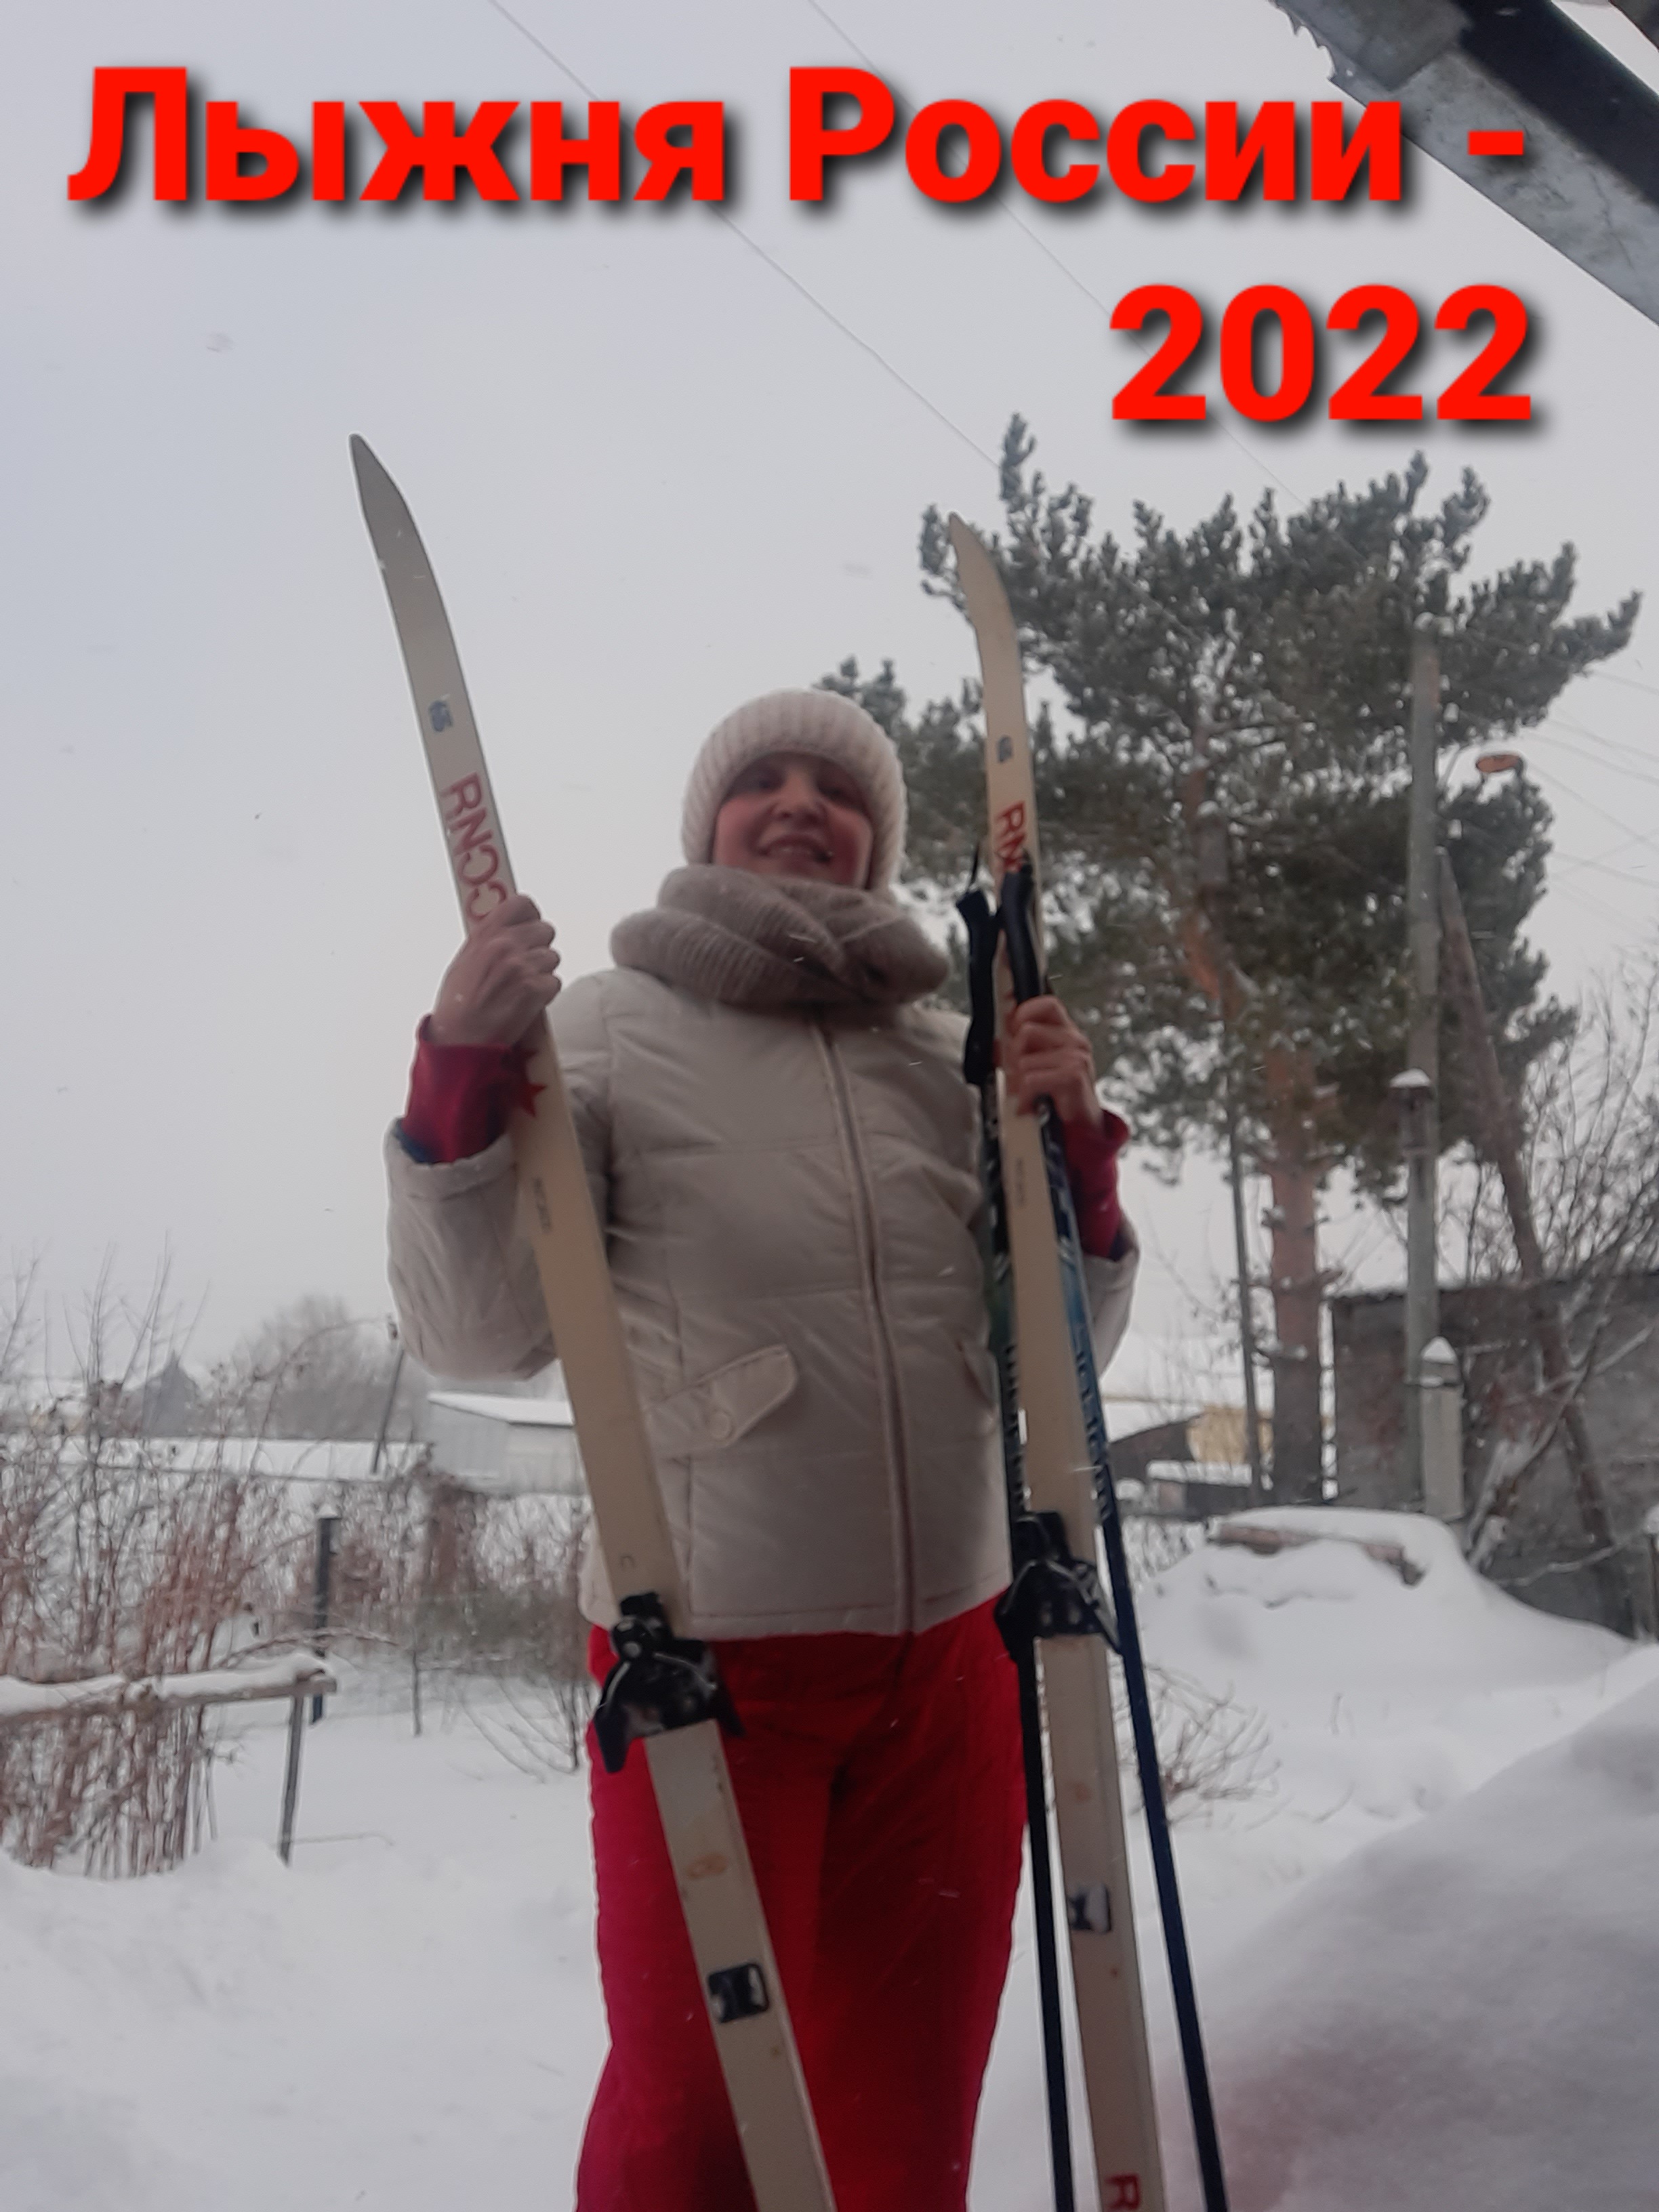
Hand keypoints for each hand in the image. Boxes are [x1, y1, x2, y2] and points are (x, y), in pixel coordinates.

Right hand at [429, 894, 560, 1047]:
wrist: (460, 1040)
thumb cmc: (458, 1005)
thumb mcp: (464, 961)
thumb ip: (487, 940)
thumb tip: (508, 928)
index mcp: (485, 934)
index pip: (522, 903)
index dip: (530, 915)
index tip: (530, 926)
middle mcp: (504, 944)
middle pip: (545, 930)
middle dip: (539, 947)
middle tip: (526, 966)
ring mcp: (521, 966)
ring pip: (552, 957)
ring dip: (542, 973)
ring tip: (521, 989)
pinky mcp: (535, 989)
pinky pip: (554, 982)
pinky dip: (545, 994)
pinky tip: (527, 1003)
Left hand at [999, 995, 1103, 1127]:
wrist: (1083, 1124)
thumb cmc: (1060, 1094)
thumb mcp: (1040, 1064)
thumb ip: (1022, 1048)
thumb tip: (998, 1040)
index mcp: (1067, 1033)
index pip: (1047, 1004)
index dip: (1024, 1012)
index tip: (1011, 1029)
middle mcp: (1075, 1041)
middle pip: (1027, 1031)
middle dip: (1013, 1055)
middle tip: (1014, 1075)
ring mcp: (1076, 1057)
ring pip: (1024, 1060)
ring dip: (1017, 1081)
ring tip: (1022, 1094)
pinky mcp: (1073, 1075)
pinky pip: (1030, 1080)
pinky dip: (1023, 1097)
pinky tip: (1027, 1105)